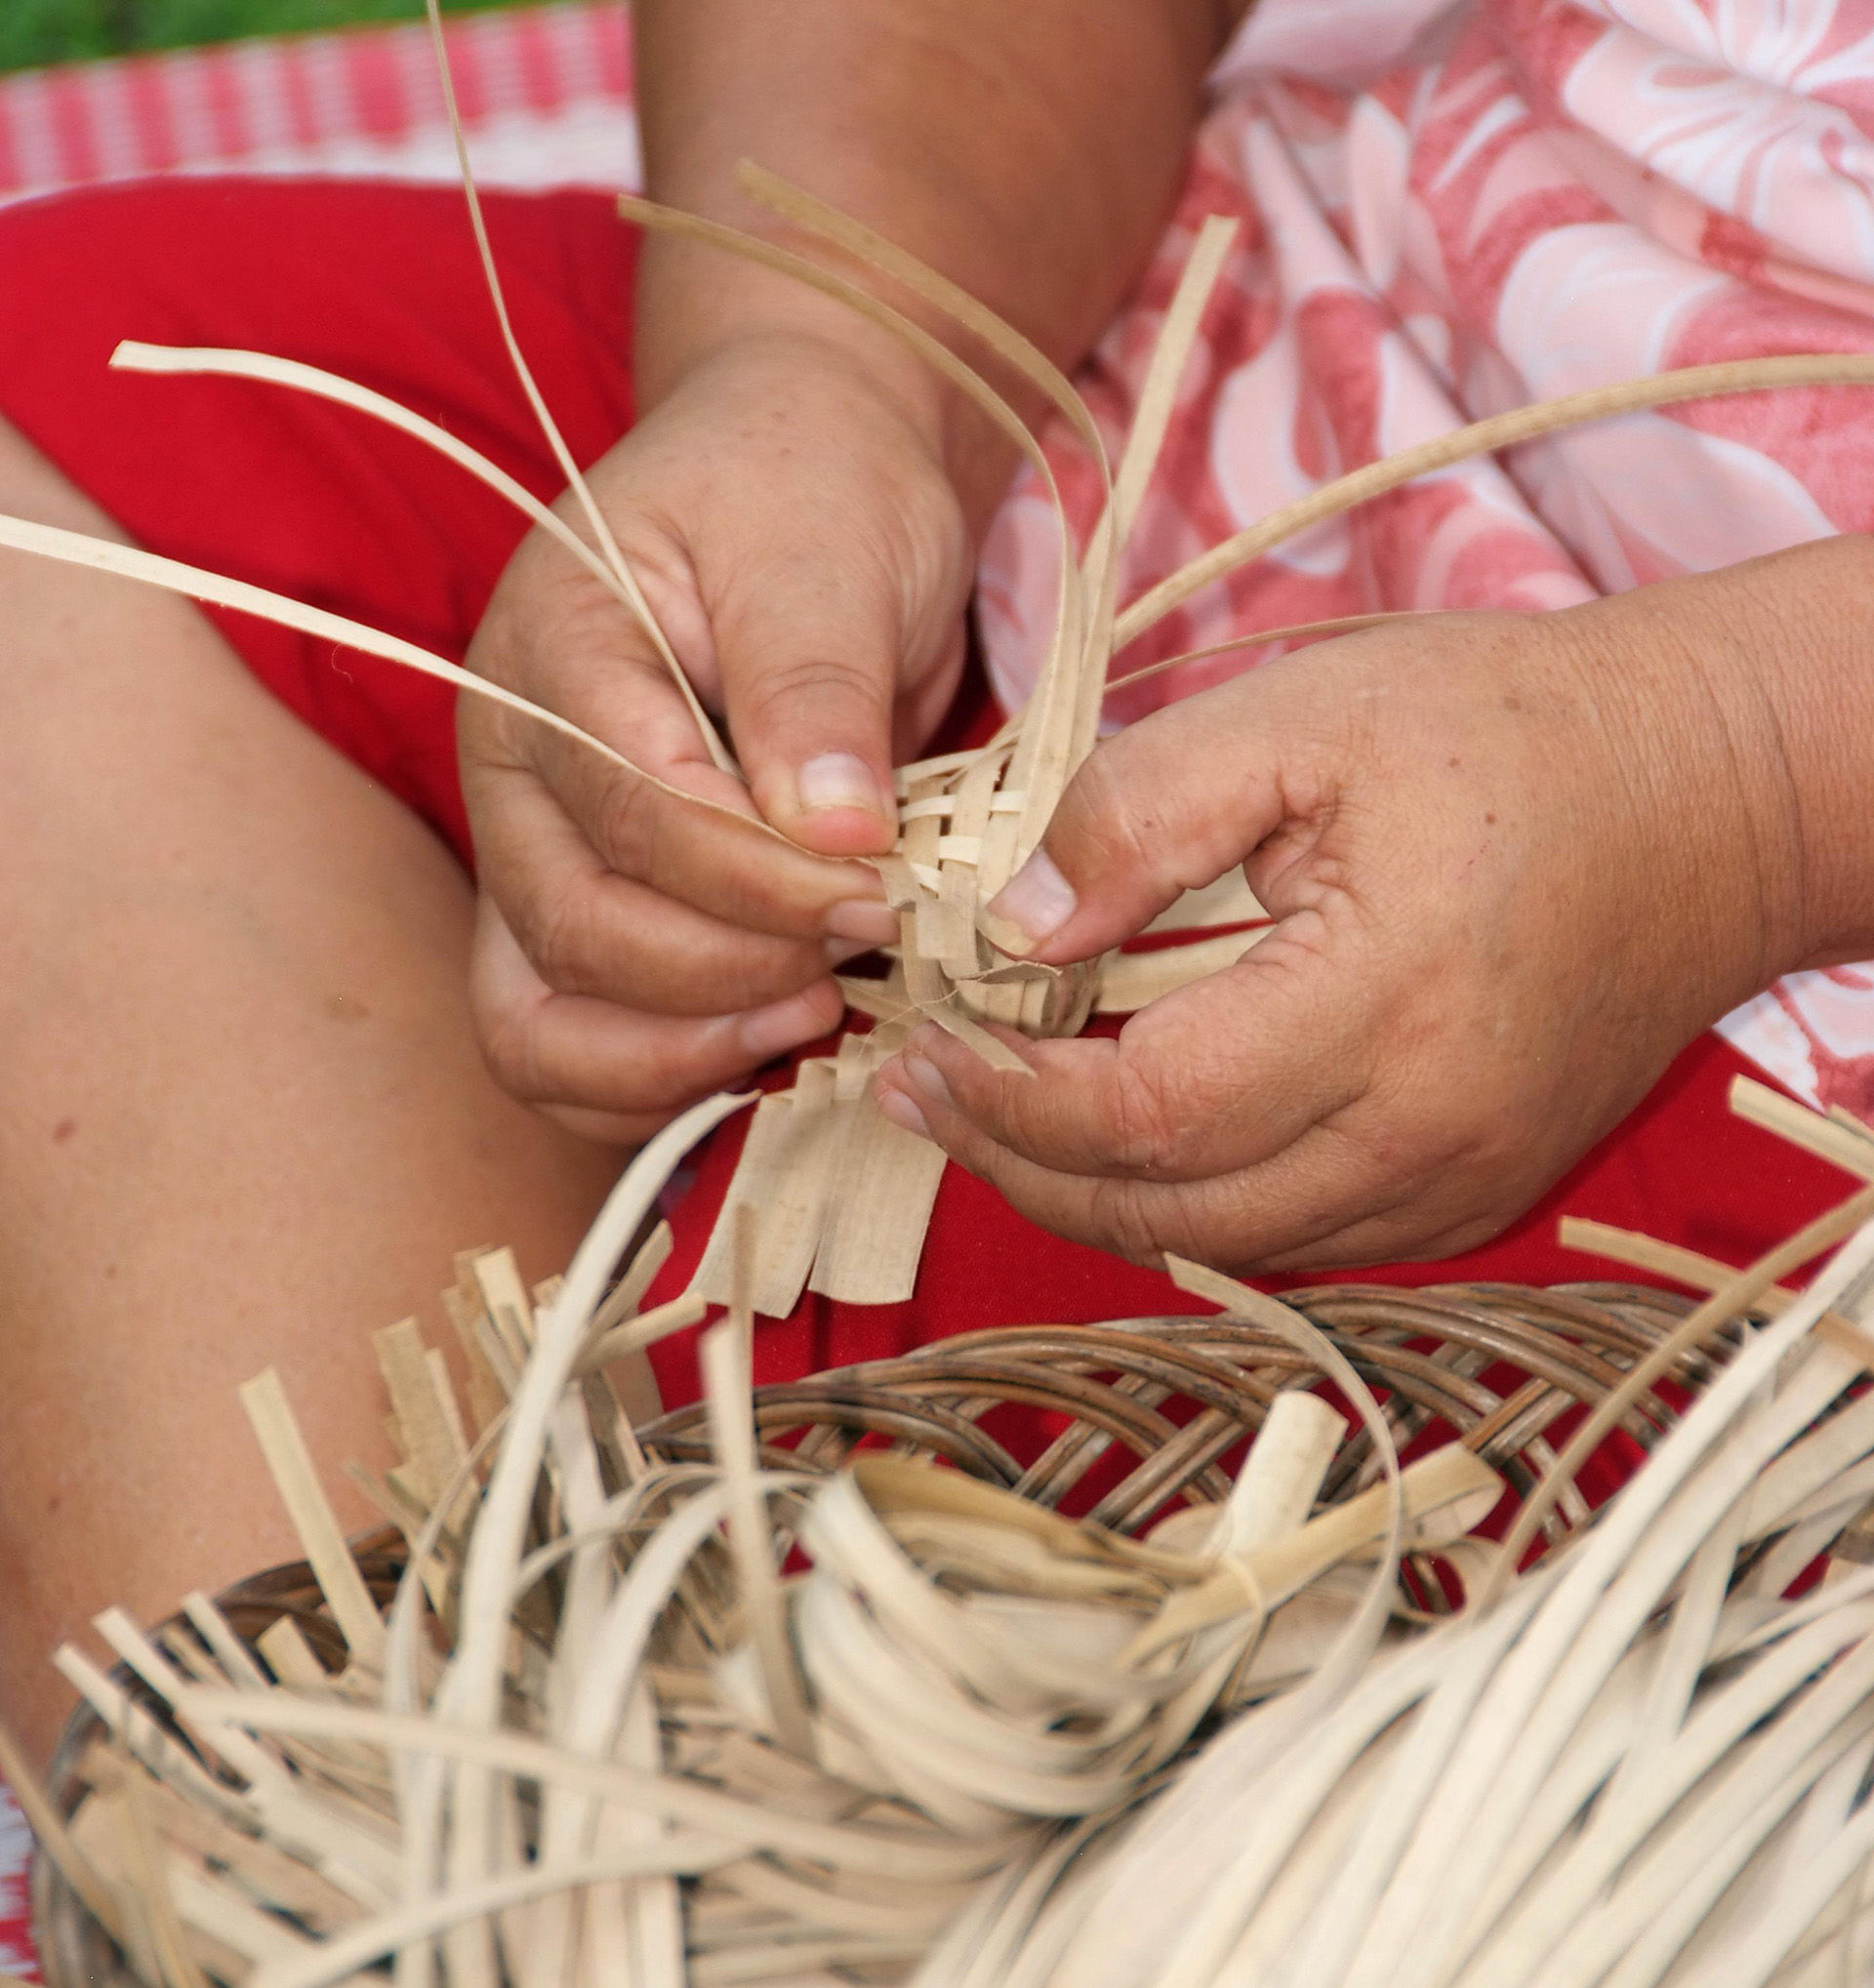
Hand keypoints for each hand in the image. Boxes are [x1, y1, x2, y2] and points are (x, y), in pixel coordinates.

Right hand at [459, 326, 980, 1141]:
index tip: (881, 883)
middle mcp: (512, 765)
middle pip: (576, 930)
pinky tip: (764, 1051)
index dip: (760, 877)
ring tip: (813, 1017)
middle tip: (864, 946)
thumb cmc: (811, 492)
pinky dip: (655, 1082)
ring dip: (681, 1051)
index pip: (632, 811)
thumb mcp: (828, 545)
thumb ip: (817, 680)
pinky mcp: (577, 915)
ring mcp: (532, 851)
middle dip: (732, 968)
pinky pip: (566, 1050)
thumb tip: (831, 830)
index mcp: (551, 650)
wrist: (805, 482)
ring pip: (541, 1021)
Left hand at [875, 564, 1819, 1270]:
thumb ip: (1140, 810)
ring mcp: (1464, 1178)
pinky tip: (1130, 1137)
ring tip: (1001, 1117)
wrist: (1713, 792)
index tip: (925, 1048)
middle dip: (1024, 1168)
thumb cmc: (1509, 728)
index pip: (1151, 1113)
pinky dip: (1194, 1203)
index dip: (1014, 1102)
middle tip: (927, 1094)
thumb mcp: (1305, 715)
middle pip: (1175, 1214)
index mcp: (1387, 1001)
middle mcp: (1431, 1129)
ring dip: (1097, 1197)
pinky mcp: (1479, 1187)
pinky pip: (1303, 1238)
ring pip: (1232, 1248)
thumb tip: (1013, 929)